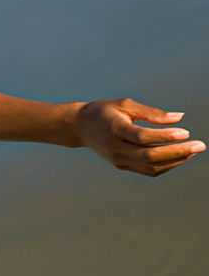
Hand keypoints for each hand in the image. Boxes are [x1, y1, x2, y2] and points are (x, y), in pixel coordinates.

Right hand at [73, 98, 203, 176]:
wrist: (79, 127)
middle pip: (150, 156)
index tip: (186, 132)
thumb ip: (151, 113)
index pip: (143, 137)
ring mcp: (118, 159)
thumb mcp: (125, 104)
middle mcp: (115, 147)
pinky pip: (148, 170)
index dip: (165, 136)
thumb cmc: (103, 111)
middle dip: (178, 152)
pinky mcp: (122, 166)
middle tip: (200, 145)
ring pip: (152, 167)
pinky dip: (166, 166)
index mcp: (114, 129)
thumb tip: (179, 118)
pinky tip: (178, 157)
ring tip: (192, 151)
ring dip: (176, 160)